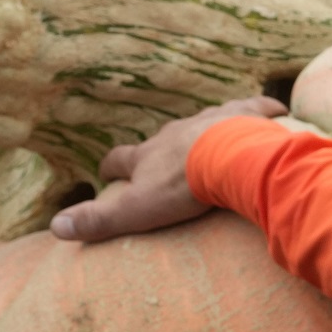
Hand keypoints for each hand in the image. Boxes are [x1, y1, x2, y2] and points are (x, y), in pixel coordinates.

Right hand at [50, 98, 281, 242]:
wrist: (230, 159)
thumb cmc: (183, 188)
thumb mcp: (136, 210)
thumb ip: (98, 220)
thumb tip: (56, 227)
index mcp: (148, 155)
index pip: (119, 158)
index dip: (111, 167)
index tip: (108, 173)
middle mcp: (175, 132)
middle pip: (162, 138)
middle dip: (161, 148)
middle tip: (167, 161)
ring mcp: (210, 119)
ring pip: (204, 119)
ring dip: (206, 128)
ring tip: (213, 139)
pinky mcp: (245, 113)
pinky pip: (253, 104)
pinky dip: (262, 106)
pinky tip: (275, 109)